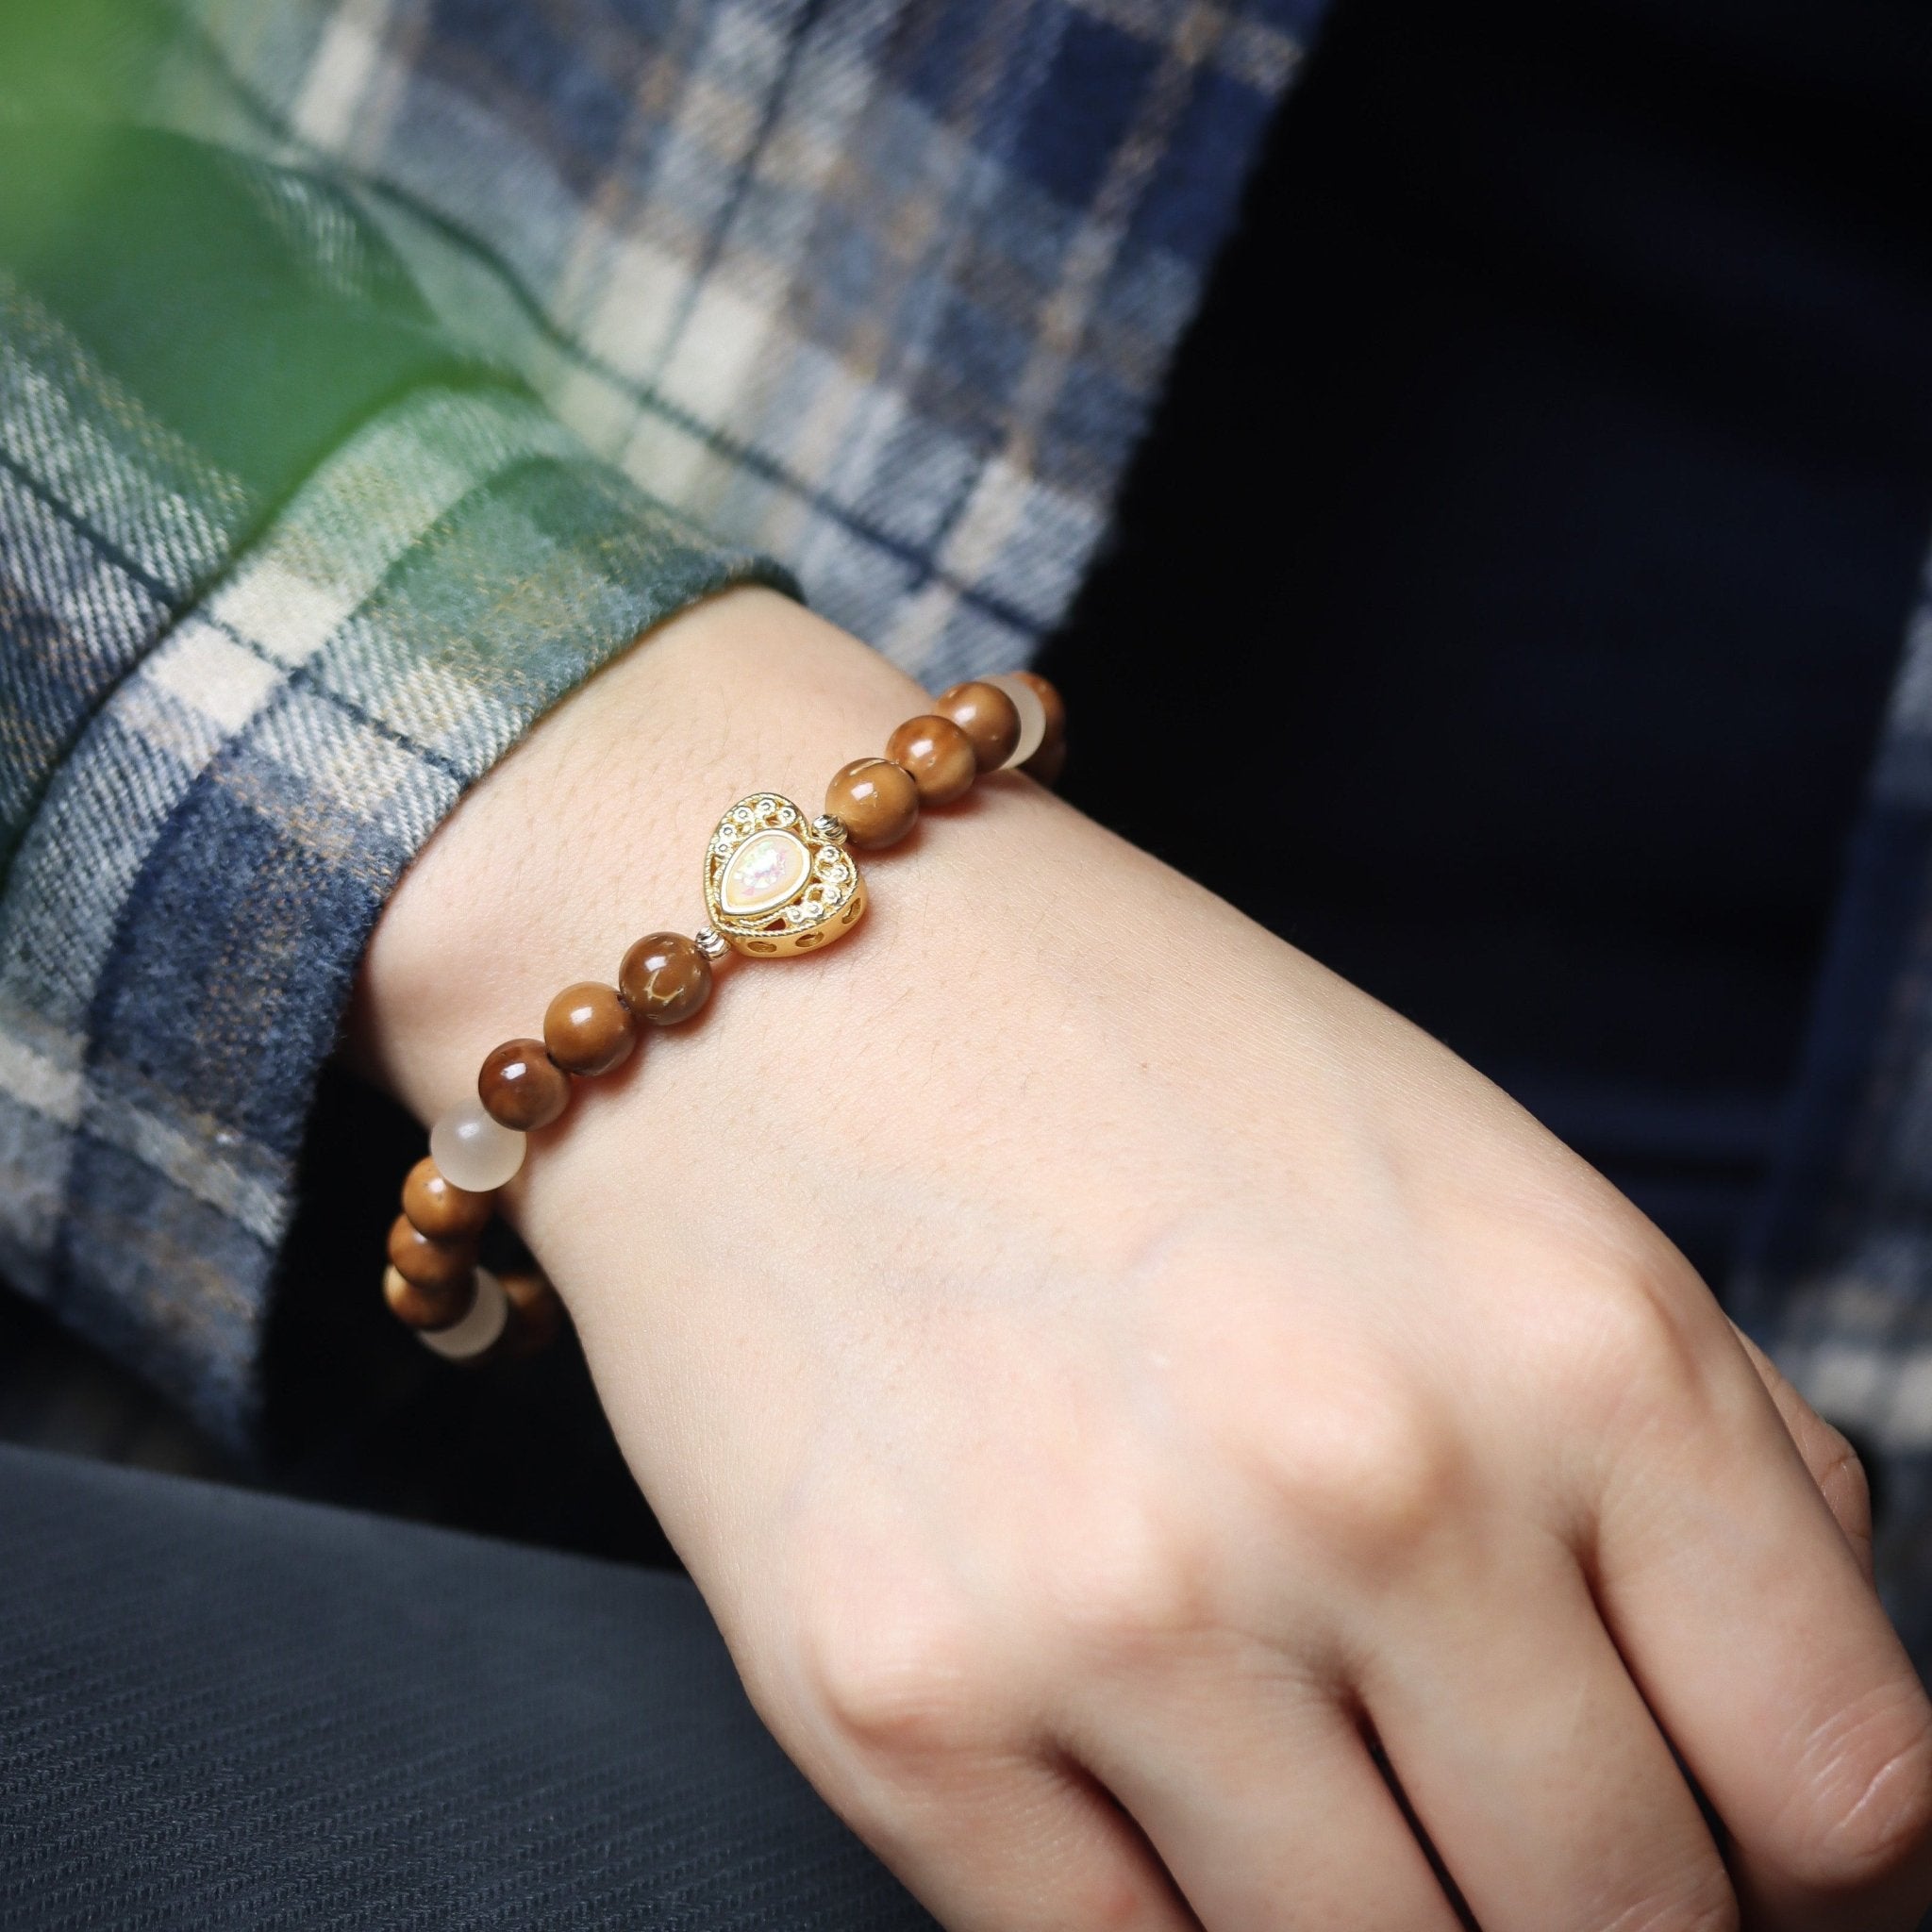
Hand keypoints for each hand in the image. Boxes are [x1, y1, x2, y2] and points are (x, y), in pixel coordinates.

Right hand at [359, 590, 1931, 1929]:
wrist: (790, 968)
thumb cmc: (1141, 1058)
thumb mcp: (1483, 1184)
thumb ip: (1690, 1450)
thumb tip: (1795, 1734)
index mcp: (1569, 1341)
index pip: (1845, 1783)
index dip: (1833, 1878)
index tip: (1761, 1870)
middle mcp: (1362, 1485)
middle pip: (1621, 1917)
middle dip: (1600, 1899)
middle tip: (1513, 1813)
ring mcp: (1115, 1609)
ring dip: (1377, 1902)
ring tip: (1308, 1760)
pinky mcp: (895, 1698)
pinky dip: (1168, 1909)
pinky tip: (1146, 1774)